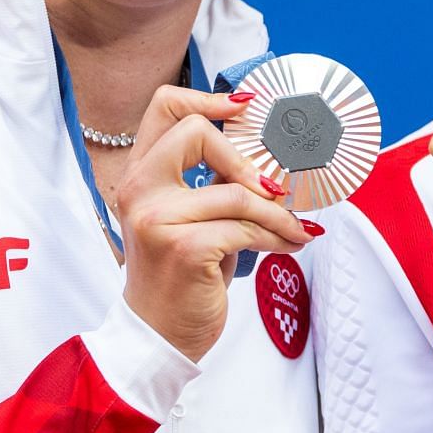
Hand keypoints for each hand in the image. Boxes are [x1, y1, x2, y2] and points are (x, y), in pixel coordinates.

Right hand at [118, 87, 316, 359]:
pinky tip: (289, 246)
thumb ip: (210, 184)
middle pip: (196, 132)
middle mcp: (138, 190)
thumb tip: (268, 161)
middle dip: (245, 159)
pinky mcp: (185, 247)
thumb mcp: (188, 220)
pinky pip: (247, 228)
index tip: (245, 108)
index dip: (207, 98)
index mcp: (139, 176)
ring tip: (294, 229)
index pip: (164, 107)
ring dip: (278, 213)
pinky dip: (278, 236)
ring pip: (237, 191)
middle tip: (271, 189)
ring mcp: (156, 218)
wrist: (160, 335)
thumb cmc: (181, 276)